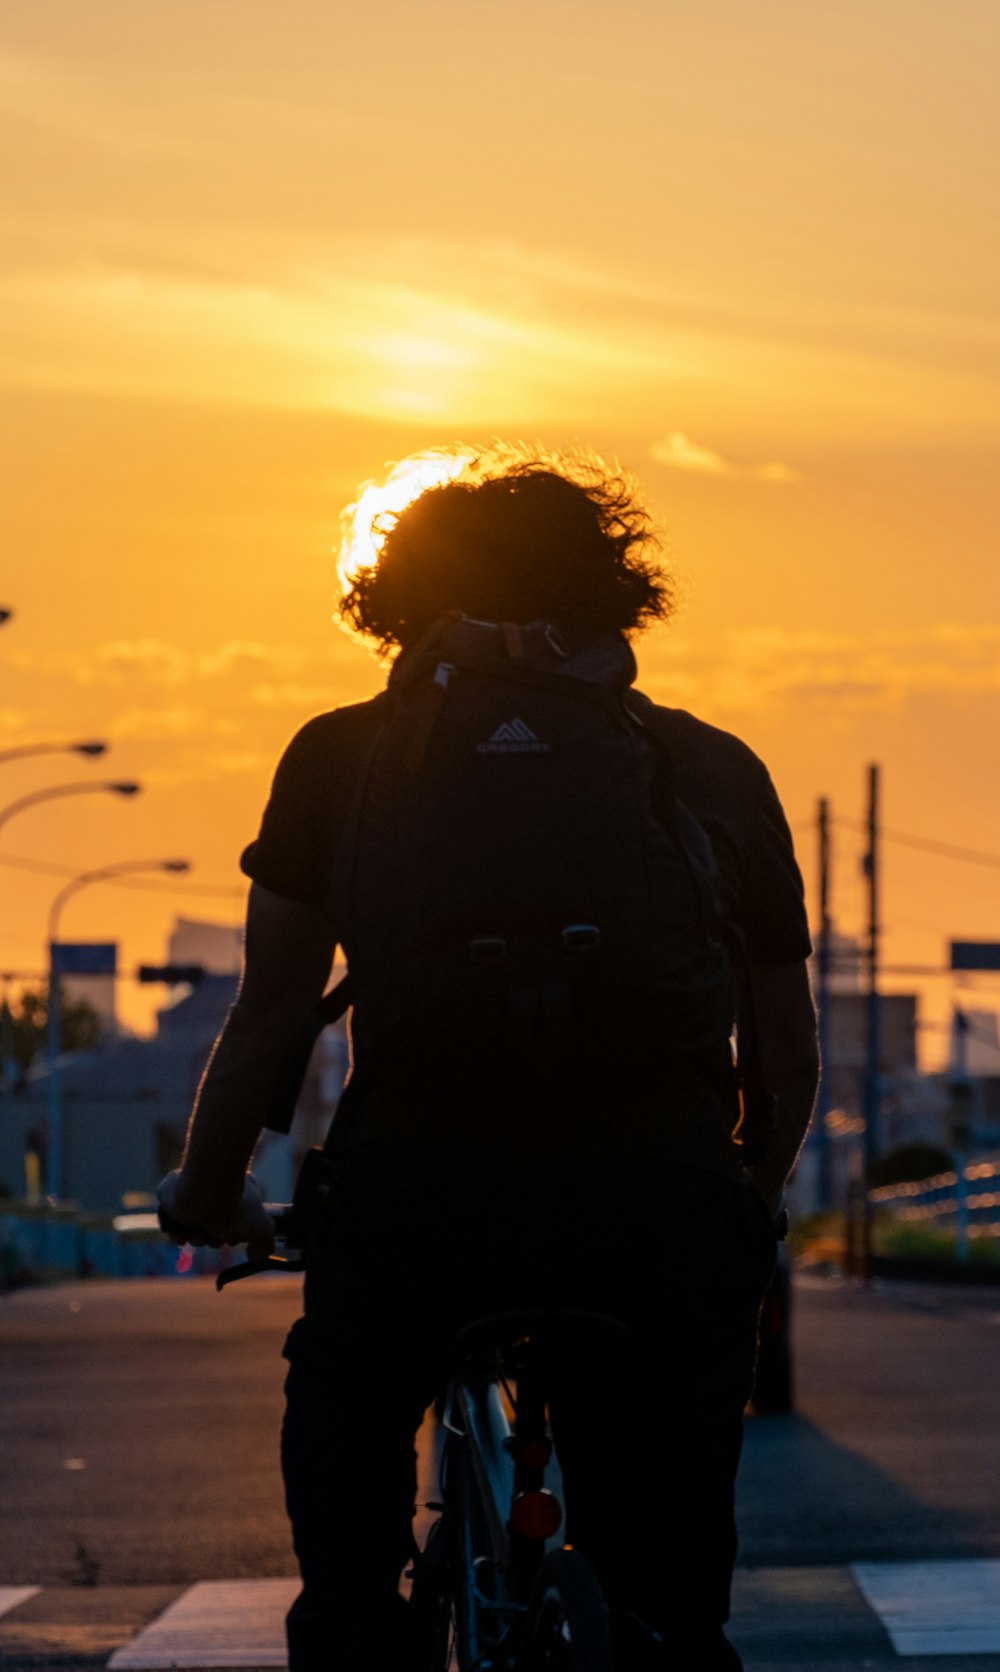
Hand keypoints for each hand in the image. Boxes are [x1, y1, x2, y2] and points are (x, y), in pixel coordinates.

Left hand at [157, 1171, 275, 1261]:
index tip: (234, 1238)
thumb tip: (255, 1256)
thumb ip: (265, 1245)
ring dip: (197, 1237)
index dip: (235, 1235)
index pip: (237, 1219)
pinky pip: (174, 1224)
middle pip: (215, 1228)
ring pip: (194, 1228)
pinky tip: (184, 1232)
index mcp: (238, 1190)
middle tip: (217, 1233)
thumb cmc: (235, 1207)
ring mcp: (193, 1193)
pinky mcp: (171, 1197)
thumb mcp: (263, 1229)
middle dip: (215, 1239)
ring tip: (200, 1230)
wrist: (203, 1193)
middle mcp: (216, 1190)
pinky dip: (178, 1233)